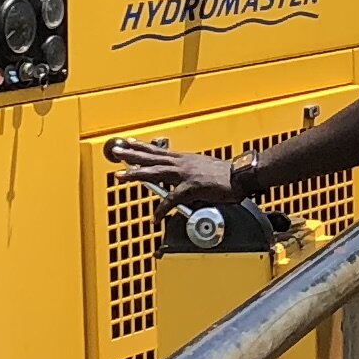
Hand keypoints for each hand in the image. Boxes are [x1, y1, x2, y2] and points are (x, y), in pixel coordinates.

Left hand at [105, 136, 237, 204]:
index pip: (159, 151)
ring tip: (120, 175)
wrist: (243, 175)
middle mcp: (182, 163)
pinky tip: (155, 216)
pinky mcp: (192, 187)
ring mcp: (186, 174)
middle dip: (131, 154)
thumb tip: (183, 183)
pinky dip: (162, 209)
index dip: (142, 147)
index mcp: (185, 159)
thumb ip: (190, 175)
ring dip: (136, 173)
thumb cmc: (228, 175)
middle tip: (115, 151)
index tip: (128, 143)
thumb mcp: (204, 170)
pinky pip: (172, 199)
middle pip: (151, 157)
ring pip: (155, 172)